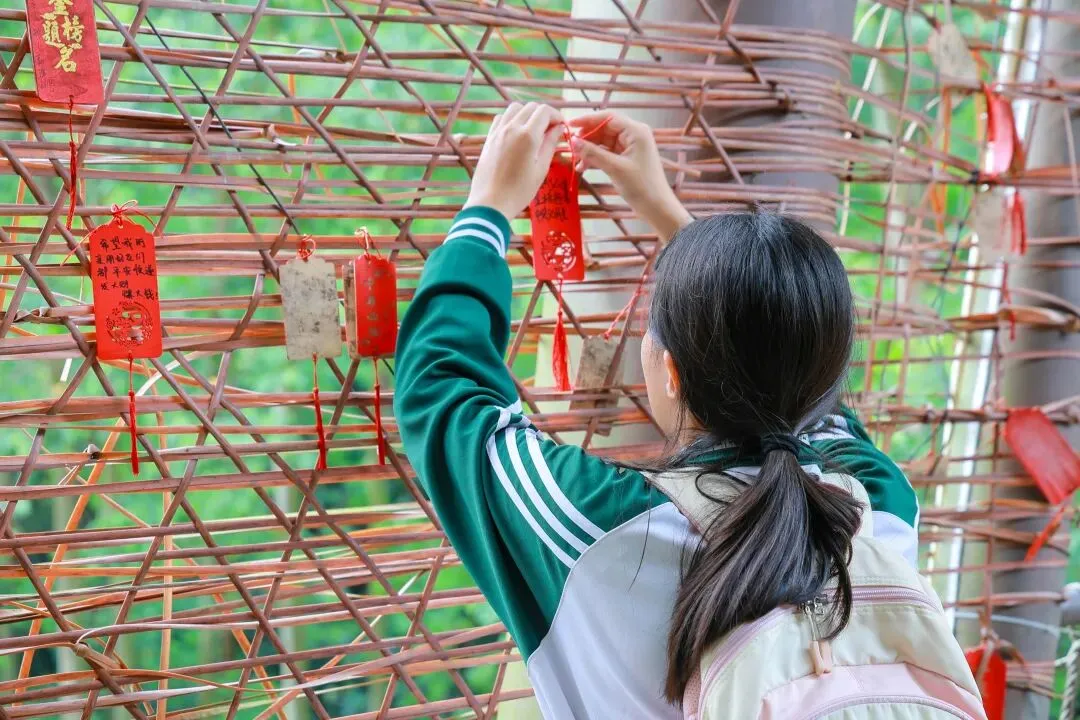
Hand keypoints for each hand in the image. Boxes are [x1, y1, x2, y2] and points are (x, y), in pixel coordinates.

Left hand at [465, 102, 564, 220]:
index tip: (561, 126)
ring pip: (515, 109)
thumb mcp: (541, 169)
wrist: (490, 204)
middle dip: (544, 115)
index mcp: (528, 136)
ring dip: (527, 114)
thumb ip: (550, 145)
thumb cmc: (519, 191)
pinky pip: (501, 118)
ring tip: (533, 130)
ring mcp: (498, 132)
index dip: (556, 116)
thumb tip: (558, 129)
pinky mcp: (489, 138)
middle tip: (550, 130)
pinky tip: (516, 134)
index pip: (545, 111)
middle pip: (531, 107)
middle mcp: (512, 128)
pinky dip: (511, 119)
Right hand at [568, 112, 691, 242]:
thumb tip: (573, 141)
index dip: (588, 120)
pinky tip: (583, 166)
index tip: (570, 125)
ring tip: (575, 160)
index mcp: (636, 131)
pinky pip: (607, 152)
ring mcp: (630, 146)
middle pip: (605, 128)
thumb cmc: (641, 186)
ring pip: (604, 141)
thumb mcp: (615, 168)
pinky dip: (595, 157)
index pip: (608, 117)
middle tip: (571, 146)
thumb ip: (593, 153)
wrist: (657, 207)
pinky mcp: (627, 157)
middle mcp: (634, 135)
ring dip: (589, 149)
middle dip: (587, 137)